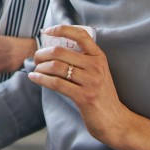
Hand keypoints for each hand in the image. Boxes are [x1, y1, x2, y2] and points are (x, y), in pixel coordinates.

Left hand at [28, 25, 128, 143]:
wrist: (115, 120)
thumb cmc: (100, 94)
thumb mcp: (97, 72)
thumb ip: (81, 60)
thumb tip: (52, 49)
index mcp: (99, 57)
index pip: (80, 35)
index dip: (61, 29)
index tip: (46, 31)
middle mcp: (96, 66)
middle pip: (60, 52)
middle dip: (42, 53)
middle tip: (36, 58)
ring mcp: (91, 81)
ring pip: (55, 67)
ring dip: (40, 67)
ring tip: (36, 69)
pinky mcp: (84, 96)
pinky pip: (56, 83)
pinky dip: (41, 78)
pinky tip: (34, 77)